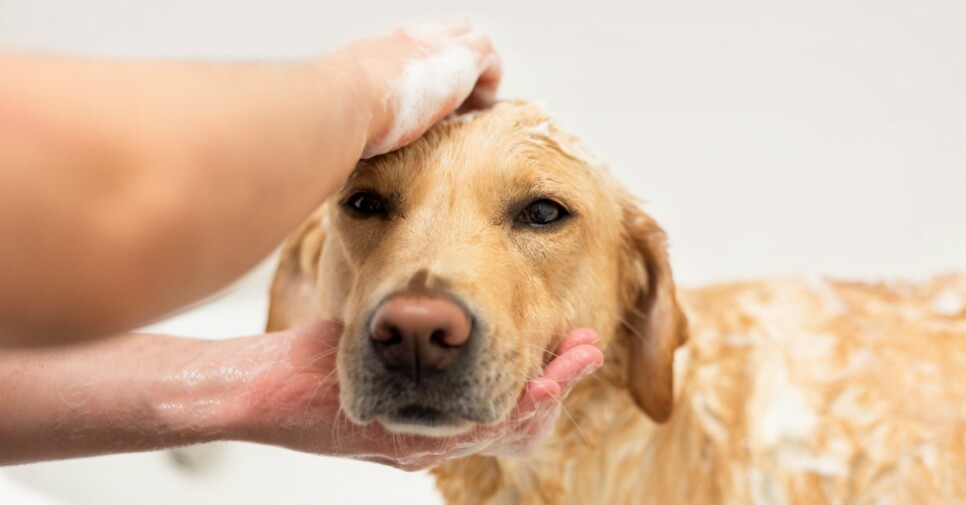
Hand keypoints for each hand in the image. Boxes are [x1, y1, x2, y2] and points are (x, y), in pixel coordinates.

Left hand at [239, 322, 602, 470]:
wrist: (255, 389)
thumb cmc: (310, 359)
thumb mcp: (373, 340)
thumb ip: (414, 329)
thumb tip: (443, 297)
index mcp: (433, 416)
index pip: (507, 400)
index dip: (545, 374)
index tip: (572, 340)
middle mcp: (435, 437)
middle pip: (517, 418)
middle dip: (558, 381)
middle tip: (589, 350)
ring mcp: (423, 445)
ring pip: (506, 426)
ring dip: (550, 392)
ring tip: (580, 360)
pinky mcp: (406, 446)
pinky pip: (473, 432)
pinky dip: (515, 408)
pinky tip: (539, 385)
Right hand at [323, 19, 502, 157]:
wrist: (344, 102)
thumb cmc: (336, 115)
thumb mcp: (344, 110)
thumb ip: (354, 118)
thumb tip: (348, 144)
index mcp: (380, 52)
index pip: (412, 47)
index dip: (426, 68)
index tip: (426, 100)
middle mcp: (409, 41)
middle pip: (446, 32)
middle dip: (456, 63)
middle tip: (455, 103)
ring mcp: (436, 45)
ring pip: (471, 41)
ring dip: (475, 75)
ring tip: (470, 110)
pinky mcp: (461, 59)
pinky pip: (489, 59)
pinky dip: (488, 84)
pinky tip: (476, 113)